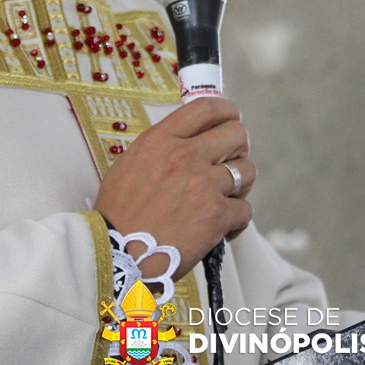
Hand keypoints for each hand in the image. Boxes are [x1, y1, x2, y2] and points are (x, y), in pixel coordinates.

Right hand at [93, 97, 256, 278]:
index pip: (207, 107)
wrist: (116, 256)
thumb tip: (187, 140)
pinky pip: (245, 210)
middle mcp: (184, 156)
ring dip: (241, 187)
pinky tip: (221, 229)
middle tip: (230, 163)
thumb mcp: (130, 166)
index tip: (231, 120)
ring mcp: (203, 185)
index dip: (226, 111)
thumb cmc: (118, 218)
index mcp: (160, 141)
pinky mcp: (216, 216)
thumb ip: (161, 149)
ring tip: (224, 200)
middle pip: (237, 133)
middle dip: (238, 149)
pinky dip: (236, 222)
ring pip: (248, 171)